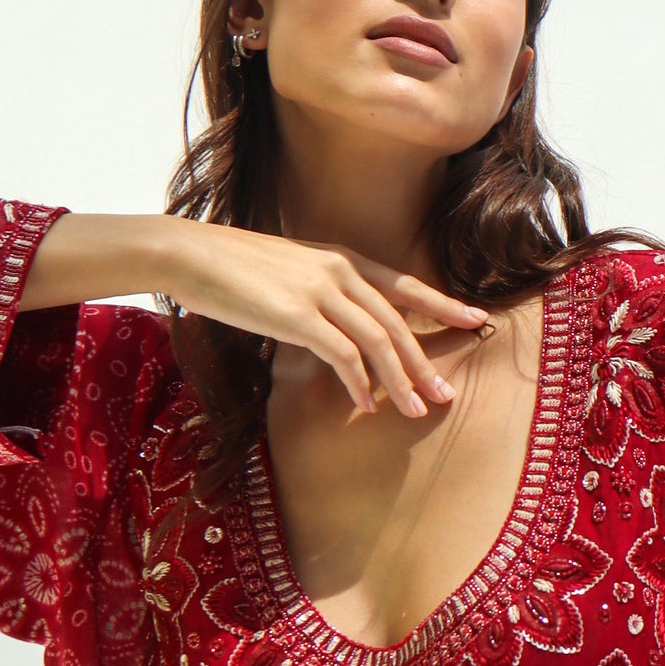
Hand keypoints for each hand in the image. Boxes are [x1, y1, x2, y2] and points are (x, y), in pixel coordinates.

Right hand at [158, 222, 490, 420]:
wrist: (189, 253)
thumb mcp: (287, 271)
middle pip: (398, 322)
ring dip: (400, 381)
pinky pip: (343, 356)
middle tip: (445, 395)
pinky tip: (364, 405)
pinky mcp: (298, 316)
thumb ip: (318, 292)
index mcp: (340, 257)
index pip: (404, 284)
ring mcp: (320, 291)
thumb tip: (333, 328)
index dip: (442, 304)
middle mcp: (339, 270)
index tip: (475, 320)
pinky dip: (358, 384)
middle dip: (424, 362)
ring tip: (415, 411)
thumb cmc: (231, 268)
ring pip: (378, 342)